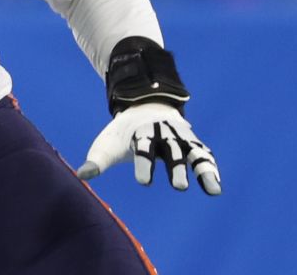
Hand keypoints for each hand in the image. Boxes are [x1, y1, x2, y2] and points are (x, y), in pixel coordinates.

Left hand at [75, 103, 220, 194]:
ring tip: (213, 190)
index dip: (144, 164)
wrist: (144, 107)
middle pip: (171, 149)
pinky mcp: (191, 144)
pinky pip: (203, 156)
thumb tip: (81, 175)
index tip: (144, 182)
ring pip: (193, 152)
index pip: (143, 148)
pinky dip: (210, 169)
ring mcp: (180, 138)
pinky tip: (215, 188)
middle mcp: (164, 133)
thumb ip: (97, 161)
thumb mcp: (107, 144)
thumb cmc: (122, 133)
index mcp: (141, 132)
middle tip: (179, 186)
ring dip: (203, 170)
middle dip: (175, 167)